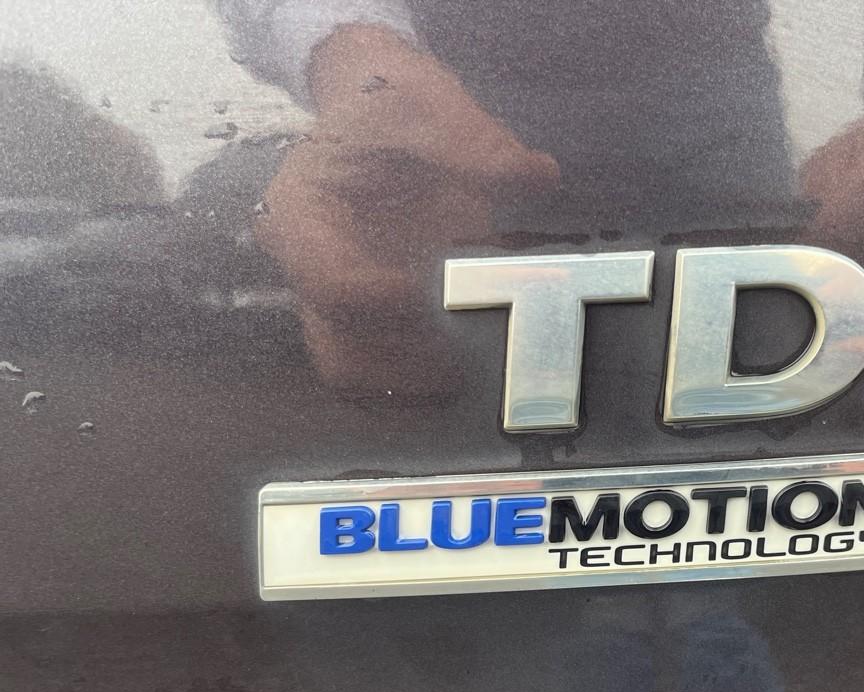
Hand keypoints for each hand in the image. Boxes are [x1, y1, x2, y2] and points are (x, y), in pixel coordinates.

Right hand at [256, 25, 559, 390]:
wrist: (381, 118)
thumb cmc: (395, 110)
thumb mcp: (428, 104)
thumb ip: (475, 144)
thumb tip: (535, 176)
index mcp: (304, 211)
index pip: (325, 280)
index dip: (378, 301)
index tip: (429, 297)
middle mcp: (311, 268)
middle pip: (337, 352)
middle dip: (403, 366)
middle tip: (464, 354)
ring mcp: (337, 303)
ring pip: (357, 376)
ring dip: (415, 387)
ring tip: (476, 369)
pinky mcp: (368, 324)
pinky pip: (381, 379)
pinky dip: (422, 388)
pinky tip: (474, 371)